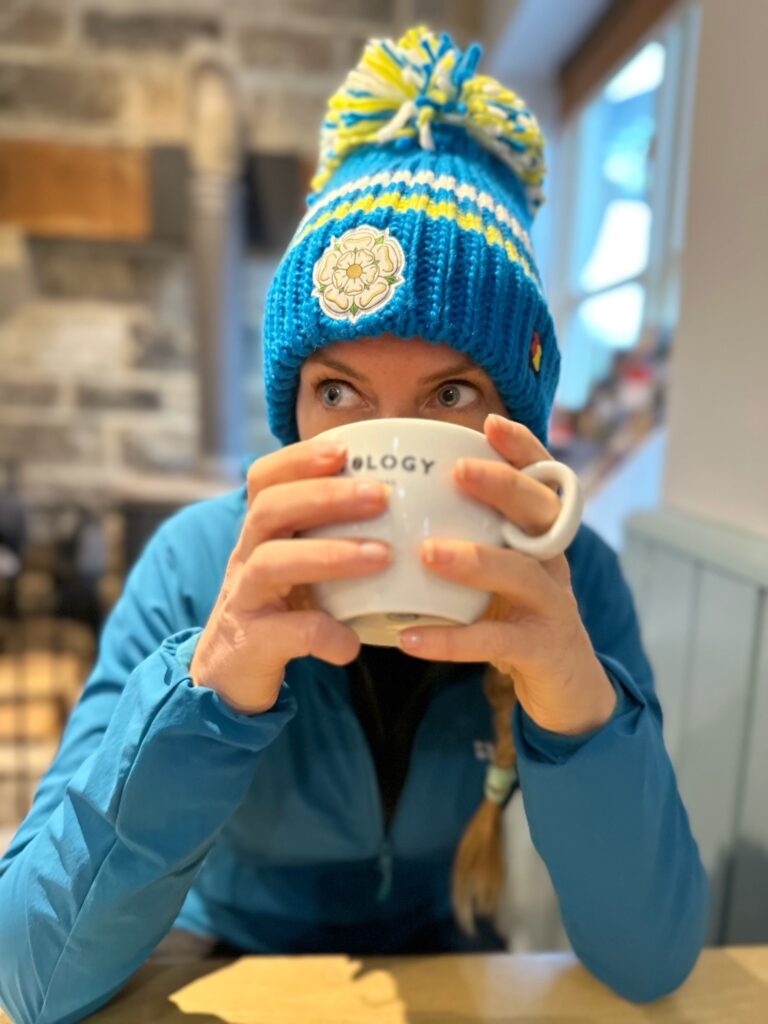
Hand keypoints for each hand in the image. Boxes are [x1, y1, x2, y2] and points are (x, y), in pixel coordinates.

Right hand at [189, 438, 391, 714]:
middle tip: (380, 495)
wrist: (229, 676)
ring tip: (382, 556)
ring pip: (272, 562)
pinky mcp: (251, 642)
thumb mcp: (300, 566)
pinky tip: (353, 643)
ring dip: (329, 554)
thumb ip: (334, 537)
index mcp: (261, 533)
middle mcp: (245, 557)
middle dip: (325, 496)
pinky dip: (326, 634)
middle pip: (270, 510)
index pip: (265, 479)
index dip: (299, 459)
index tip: (345, 448)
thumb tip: (412, 508)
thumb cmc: (281, 610)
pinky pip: (287, 633)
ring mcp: (244, 599)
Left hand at [397, 413, 616, 735]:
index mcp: (540, 535)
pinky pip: (496, 641)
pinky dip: (451, 641)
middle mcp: (553, 561)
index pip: (540, 480)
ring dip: (476, 560)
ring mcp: (551, 606)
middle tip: (460, 471)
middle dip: (504, 486)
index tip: (490, 422)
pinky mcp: (541, 649)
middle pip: (541, 513)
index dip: (522, 450)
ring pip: (522, 574)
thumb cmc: (515, 617)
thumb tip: (397, 503)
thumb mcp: (499, 571)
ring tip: (428, 554)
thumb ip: (468, 535)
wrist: (566, 688)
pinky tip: (409, 638)